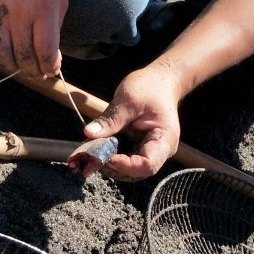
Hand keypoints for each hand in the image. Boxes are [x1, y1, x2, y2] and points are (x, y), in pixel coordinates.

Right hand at [0, 0, 67, 78]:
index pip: (46, 51)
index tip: (52, 70)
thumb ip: (57, 29)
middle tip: (38, 72)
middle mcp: (18, 15)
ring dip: (13, 68)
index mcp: (43, 10)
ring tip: (21, 66)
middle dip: (34, 71)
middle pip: (24, 57)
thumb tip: (52, 60)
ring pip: (1, 56)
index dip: (50, 67)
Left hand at [79, 61, 183, 179]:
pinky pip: (126, 160)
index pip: (147, 165)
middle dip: (113, 167)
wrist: (160, 81)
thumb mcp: (128, 99)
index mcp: (164, 138)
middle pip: (137, 172)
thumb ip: (110, 119)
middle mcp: (161, 150)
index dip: (125, 165)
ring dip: (110, 165)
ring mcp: (151, 151)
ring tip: (92, 152)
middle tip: (92, 156)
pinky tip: (99, 148)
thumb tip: (88, 134)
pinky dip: (111, 158)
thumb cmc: (149, 87)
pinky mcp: (141, 148)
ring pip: (130, 171)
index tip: (105, 156)